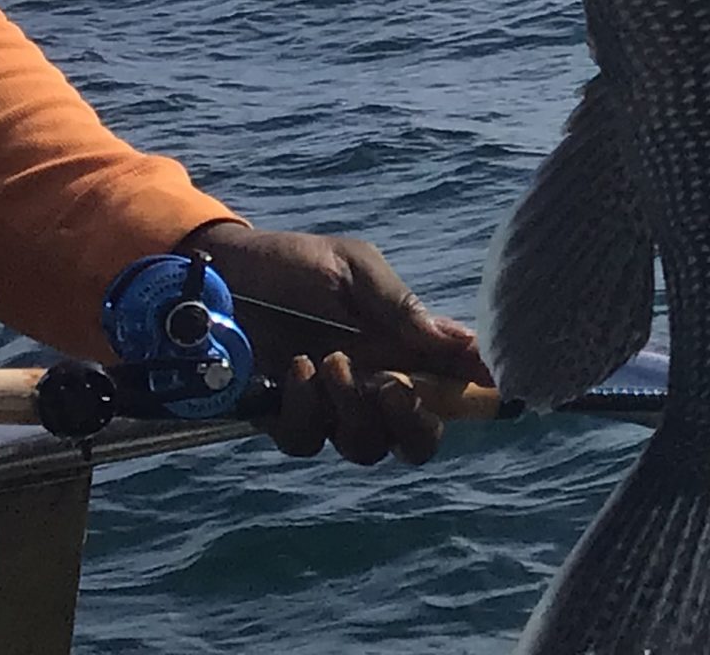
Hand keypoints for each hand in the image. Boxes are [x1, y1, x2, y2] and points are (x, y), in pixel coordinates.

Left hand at [179, 221, 490, 466]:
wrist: (222, 274)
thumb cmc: (295, 264)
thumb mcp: (354, 268)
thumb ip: (401, 307)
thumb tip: (461, 342)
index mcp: (402, 348)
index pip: (453, 383)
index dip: (476, 393)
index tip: (488, 387)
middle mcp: (374, 386)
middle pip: (417, 440)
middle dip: (415, 425)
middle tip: (394, 390)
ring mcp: (330, 408)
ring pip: (365, 446)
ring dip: (353, 410)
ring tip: (331, 361)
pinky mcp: (285, 418)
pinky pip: (306, 440)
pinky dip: (303, 407)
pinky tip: (295, 368)